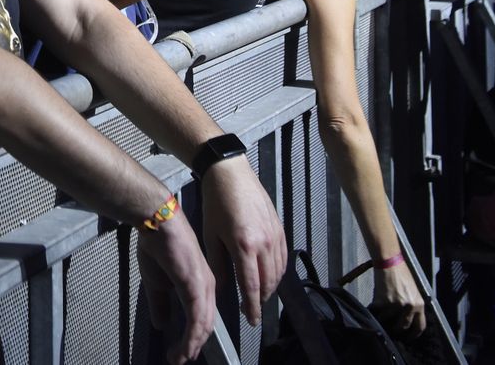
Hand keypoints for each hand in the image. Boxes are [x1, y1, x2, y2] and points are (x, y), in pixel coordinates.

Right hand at [137, 213, 216, 364]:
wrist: (157, 222)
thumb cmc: (157, 245)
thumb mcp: (156, 281)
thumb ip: (160, 303)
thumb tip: (161, 324)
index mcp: (201, 284)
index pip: (202, 318)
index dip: (193, 337)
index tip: (181, 352)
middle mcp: (208, 287)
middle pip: (206, 326)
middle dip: (193, 346)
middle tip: (179, 359)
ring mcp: (204, 287)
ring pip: (203, 326)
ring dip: (191, 346)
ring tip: (178, 358)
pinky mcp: (196, 286)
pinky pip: (197, 319)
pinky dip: (191, 338)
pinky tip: (183, 348)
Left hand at [200, 157, 286, 327]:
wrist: (231, 173)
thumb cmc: (216, 202)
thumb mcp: (210, 234)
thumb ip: (218, 264)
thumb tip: (221, 288)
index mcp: (244, 246)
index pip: (252, 286)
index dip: (252, 307)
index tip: (251, 320)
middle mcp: (264, 243)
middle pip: (269, 283)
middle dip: (262, 300)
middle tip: (252, 310)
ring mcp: (275, 235)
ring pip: (279, 272)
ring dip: (271, 287)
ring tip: (260, 295)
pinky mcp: (280, 228)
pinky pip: (284, 257)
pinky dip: (278, 271)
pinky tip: (270, 276)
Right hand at [371, 262, 426, 337]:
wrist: (389, 262)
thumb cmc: (402, 274)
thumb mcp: (413, 292)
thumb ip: (412, 306)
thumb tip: (406, 320)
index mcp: (419, 305)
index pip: (419, 327)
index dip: (413, 335)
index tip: (407, 338)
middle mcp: (409, 307)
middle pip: (403, 327)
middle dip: (396, 330)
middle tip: (391, 330)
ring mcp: (395, 305)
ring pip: (387, 321)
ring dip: (382, 320)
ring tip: (380, 316)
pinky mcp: (382, 302)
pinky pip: (377, 312)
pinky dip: (374, 312)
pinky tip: (373, 308)